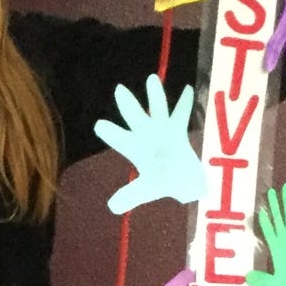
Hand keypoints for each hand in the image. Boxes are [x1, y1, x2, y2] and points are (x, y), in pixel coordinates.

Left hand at [94, 75, 202, 213]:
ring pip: (158, 109)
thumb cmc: (164, 183)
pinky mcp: (177, 130)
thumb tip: (112, 207)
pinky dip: (184, 103)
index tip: (99, 125)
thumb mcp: (146, 190)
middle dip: (128, 105)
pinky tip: (186, 88)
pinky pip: (181, 114)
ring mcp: (162, 130)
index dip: (110, 133)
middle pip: (135, 117)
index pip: (119, 139)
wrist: (184, 182)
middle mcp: (146, 135)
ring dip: (155, 95)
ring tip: (151, 79)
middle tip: (119, 90)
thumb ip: (130, 195)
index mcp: (135, 149)